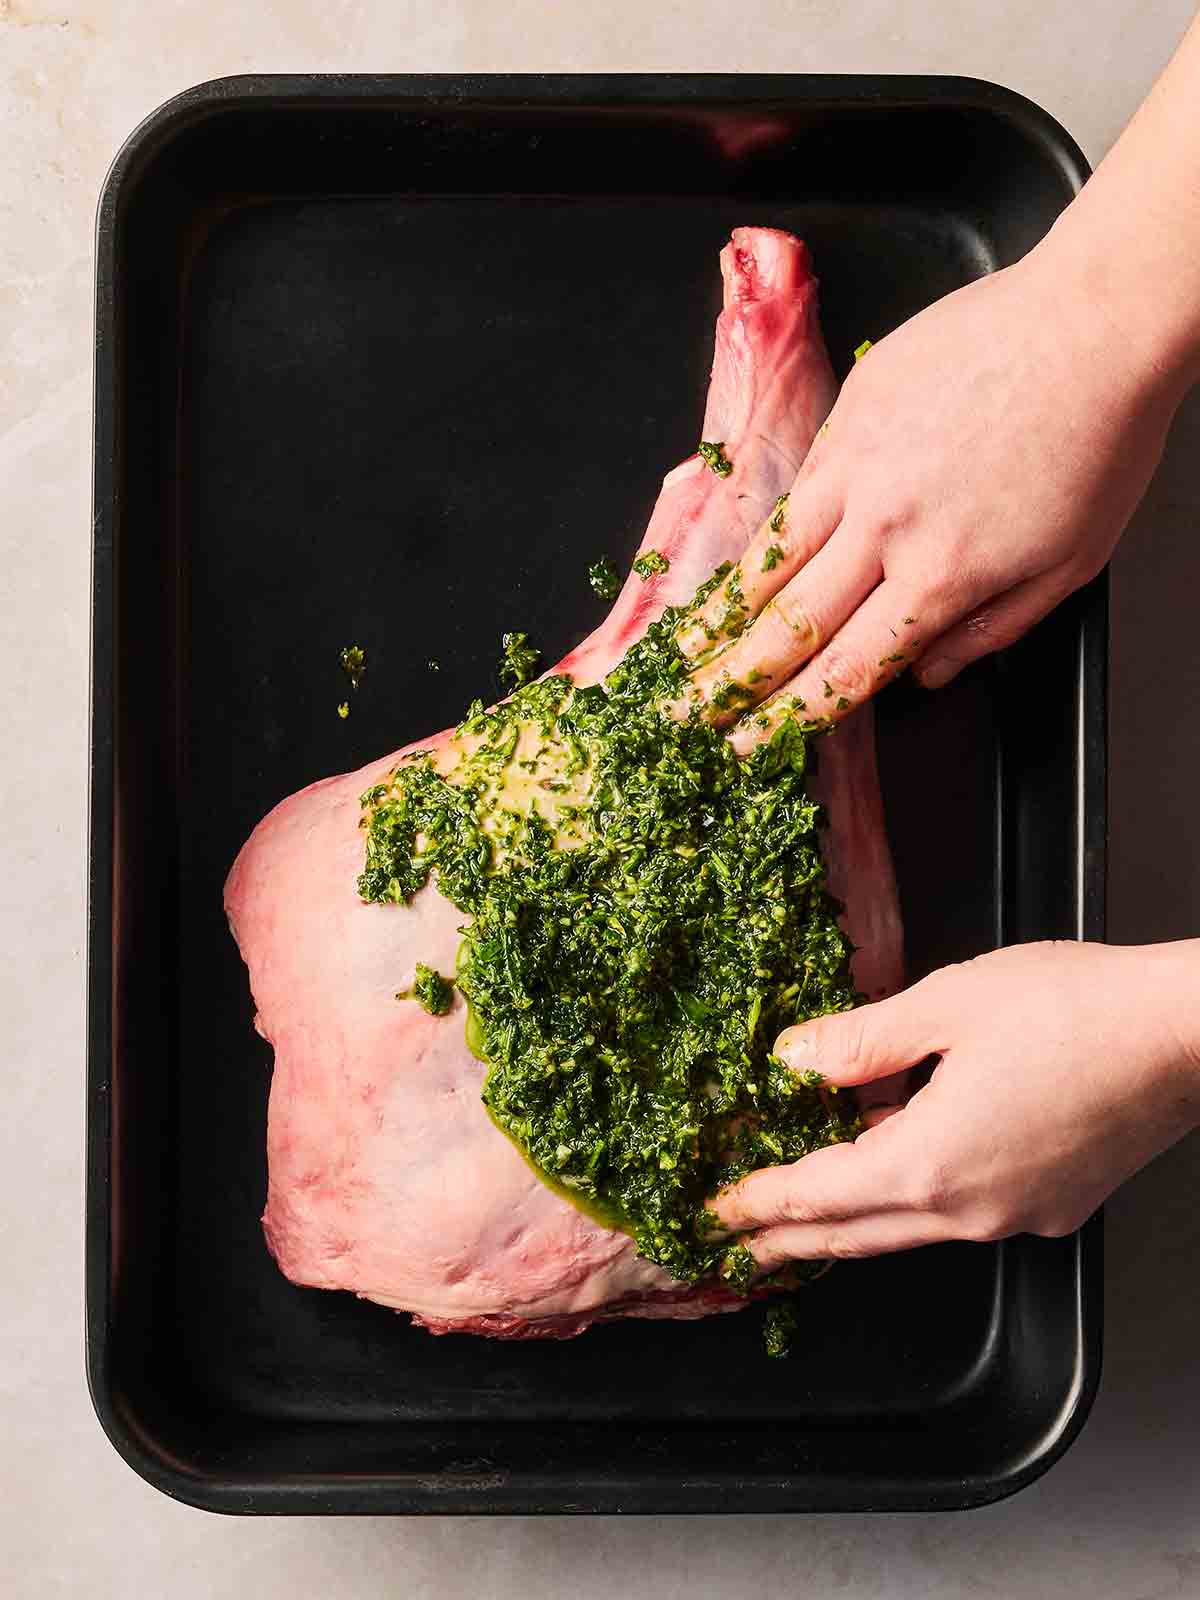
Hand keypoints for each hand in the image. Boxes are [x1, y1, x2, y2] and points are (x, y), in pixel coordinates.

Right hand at [674, 247, 1180, 747]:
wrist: (1092, 319)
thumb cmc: (1099, 439)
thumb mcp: (1069, 563)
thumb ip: (991, 629)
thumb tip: (928, 676)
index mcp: (940, 577)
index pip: (845, 669)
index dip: (789, 716)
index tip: (746, 744)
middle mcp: (884, 529)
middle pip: (788, 624)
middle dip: (729, 679)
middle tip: (685, 712)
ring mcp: (857, 466)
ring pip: (770, 556)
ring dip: (719, 612)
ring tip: (680, 646)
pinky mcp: (848, 412)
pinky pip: (795, 488)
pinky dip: (759, 535)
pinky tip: (735, 563)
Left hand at [710, 941, 1199, 1263]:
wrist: (1187, 1031)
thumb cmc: (1075, 1007)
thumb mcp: (944, 1005)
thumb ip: (858, 1041)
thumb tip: (793, 1061)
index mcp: (931, 1163)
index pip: (818, 1195)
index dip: (761, 1203)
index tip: (719, 1212)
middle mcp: (971, 1211)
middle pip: (855, 1234)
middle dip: (790, 1239)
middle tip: (739, 1246)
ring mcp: (1017, 1218)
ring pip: (909, 1229)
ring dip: (850, 1223)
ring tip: (802, 1219)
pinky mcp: (1053, 1206)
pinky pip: (962, 1214)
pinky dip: (915, 1199)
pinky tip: (901, 1164)